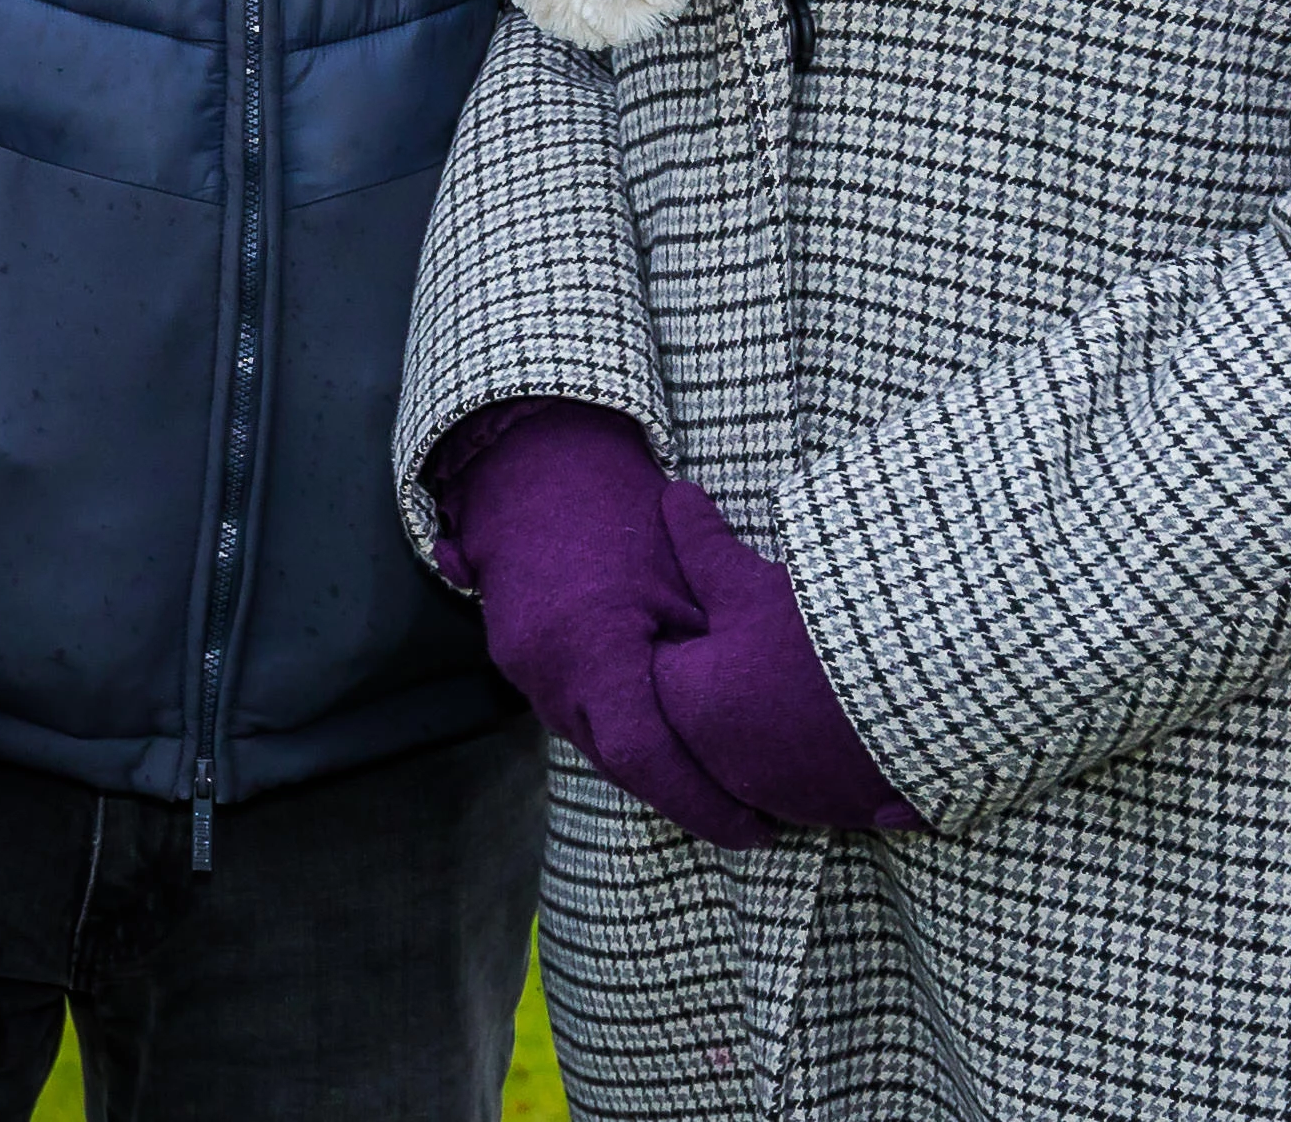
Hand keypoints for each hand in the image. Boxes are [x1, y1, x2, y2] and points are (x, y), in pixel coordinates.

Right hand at [429, 402, 781, 846]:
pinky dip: (622, 732)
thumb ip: (714, 650)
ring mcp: (523, 671)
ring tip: (719, 783)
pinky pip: (574, 718)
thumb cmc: (619, 508)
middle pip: (623, 767)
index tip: (760, 829)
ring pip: (597, 747)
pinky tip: (667, 735)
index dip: (707, 807)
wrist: (532, 461)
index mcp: (591, 652)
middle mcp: (546, 674)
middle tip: (753, 817)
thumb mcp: (682, 575)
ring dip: (655, 768)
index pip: (649, 762)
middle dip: (688, 798)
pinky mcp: (515, 662)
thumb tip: (775, 719)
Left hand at [653, 478, 919, 834]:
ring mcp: (777, 794)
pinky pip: (809, 781)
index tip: (711, 609)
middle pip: (699, 719)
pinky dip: (814, 753)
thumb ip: (698, 544)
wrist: (926, 687)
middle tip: (758, 637)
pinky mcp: (831, 811)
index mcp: (687, 704)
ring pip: (753, 753)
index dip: (682, 633)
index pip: (655, 670)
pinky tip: (837, 713)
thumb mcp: (748, 578)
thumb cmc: (821, 628)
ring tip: (801, 670)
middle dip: (718, 682)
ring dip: (764, 721)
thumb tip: (673, 496)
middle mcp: (719, 762)